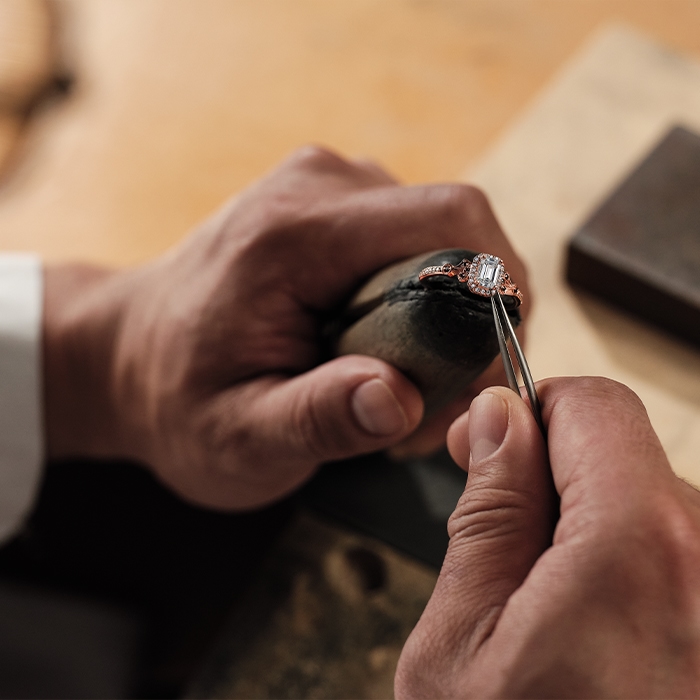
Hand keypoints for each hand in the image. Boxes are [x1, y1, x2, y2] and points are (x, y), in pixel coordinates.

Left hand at [42, 146, 526, 509]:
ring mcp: (327, 186)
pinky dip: (420, 298)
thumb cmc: (178, 400)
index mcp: (294, 232)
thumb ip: (317, 418)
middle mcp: (317, 186)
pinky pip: (413, 240)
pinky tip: (378, 348)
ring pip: (442, 237)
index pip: (450, 224)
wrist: (131, 355)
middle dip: (471, 318)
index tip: (483, 371)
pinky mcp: (334, 204)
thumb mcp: (237, 437)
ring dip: (445, 314)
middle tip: (433, 399)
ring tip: (395, 381)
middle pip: (457, 230)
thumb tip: (401, 399)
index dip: (497, 292)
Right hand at [396, 377, 699, 697]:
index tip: (491, 443)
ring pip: (649, 511)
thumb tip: (499, 418)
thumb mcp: (461, 639)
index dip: (531, 411)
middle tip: (499, 540)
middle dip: (552, 478)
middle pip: (625, 455)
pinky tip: (589, 636)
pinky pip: (674, 565)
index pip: (596, 406)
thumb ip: (488, 513)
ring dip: (587, 534)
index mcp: (640, 552)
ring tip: (543, 609)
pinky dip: (623, 576)